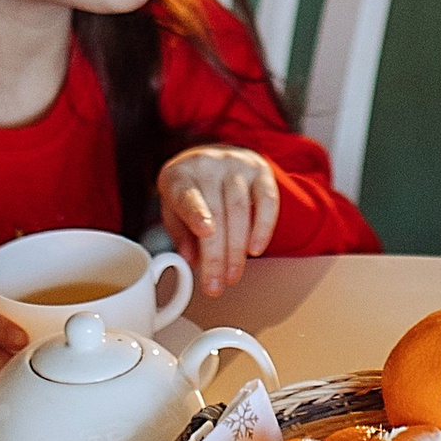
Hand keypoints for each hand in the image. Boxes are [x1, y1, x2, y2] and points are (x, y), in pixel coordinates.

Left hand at [159, 147, 281, 296]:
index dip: (196, 214)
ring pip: (240, 210)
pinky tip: (256, 249)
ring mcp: (236, 165)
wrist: (213, 156)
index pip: (187, 195)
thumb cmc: (191, 188)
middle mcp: (209, 165)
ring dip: (237, 249)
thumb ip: (180, 233)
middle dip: (217, 254)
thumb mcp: (173, 207)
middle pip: (217, 212)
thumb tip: (191, 260)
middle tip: (216, 284)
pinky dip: (263, 228)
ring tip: (232, 276)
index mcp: (180, 175)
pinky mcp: (260, 171)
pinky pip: (267, 201)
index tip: (205, 232)